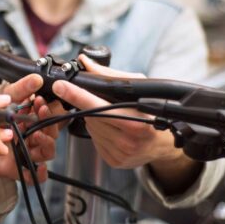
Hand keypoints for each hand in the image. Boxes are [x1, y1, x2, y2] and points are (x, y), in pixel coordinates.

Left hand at [0, 74, 59, 183]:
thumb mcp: (2, 100)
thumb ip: (20, 89)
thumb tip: (36, 78)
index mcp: (29, 120)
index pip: (47, 116)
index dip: (48, 109)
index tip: (40, 101)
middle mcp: (28, 136)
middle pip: (51, 134)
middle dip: (49, 123)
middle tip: (40, 113)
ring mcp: (23, 152)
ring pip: (46, 152)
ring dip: (47, 143)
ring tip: (37, 135)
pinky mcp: (15, 168)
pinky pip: (33, 175)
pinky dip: (40, 173)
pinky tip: (38, 166)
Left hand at [52, 55, 199, 193]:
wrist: (163, 143)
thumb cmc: (151, 111)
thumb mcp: (137, 88)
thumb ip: (109, 75)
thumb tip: (85, 62)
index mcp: (136, 122)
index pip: (98, 106)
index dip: (77, 95)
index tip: (61, 86)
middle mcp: (127, 141)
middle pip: (90, 116)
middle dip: (89, 105)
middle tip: (101, 101)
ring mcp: (120, 153)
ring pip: (90, 128)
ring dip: (93, 118)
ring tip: (112, 117)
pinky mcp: (114, 161)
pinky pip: (94, 141)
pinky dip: (97, 131)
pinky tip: (111, 129)